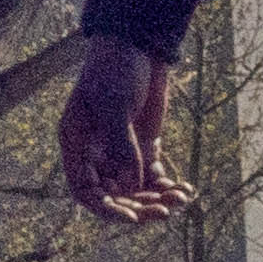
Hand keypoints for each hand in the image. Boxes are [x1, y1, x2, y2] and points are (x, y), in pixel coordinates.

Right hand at [57, 36, 191, 225]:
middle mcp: (96, 153)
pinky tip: (185, 190)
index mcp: (77, 144)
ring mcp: (120, 150)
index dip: (106, 209)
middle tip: (163, 212)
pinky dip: (168, 185)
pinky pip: (154, 176)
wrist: (139, 44)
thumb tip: (131, 183)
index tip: (132, 217)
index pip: (85, 190)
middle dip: (138, 206)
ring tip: (180, 198)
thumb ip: (121, 144)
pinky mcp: (143, 145)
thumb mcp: (115, 105)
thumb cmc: (116, 70)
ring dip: (157, 198)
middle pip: (114, 196)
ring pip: (136, 189)